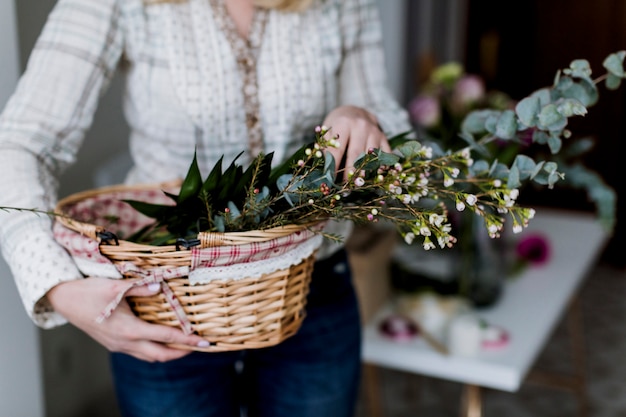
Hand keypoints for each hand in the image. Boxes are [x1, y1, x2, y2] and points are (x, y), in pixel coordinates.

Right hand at [46, 277, 208, 361]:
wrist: (64, 300)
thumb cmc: (89, 292)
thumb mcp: (117, 287)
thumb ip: (142, 287)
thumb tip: (160, 286)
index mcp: (129, 330)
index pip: (166, 338)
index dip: (187, 340)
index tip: (204, 342)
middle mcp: (125, 343)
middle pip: (160, 355)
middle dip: (182, 353)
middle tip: (199, 346)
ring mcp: (118, 346)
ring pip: (149, 356)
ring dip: (168, 353)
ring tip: (184, 345)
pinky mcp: (113, 344)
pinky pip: (139, 353)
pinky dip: (154, 350)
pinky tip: (160, 341)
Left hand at [322, 105, 389, 180]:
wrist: (355, 111)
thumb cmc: (337, 124)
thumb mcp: (328, 130)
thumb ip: (326, 147)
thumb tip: (323, 171)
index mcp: (344, 123)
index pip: (338, 149)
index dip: (333, 166)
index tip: (329, 181)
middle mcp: (361, 126)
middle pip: (356, 155)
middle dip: (350, 173)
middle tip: (345, 189)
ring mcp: (375, 132)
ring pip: (371, 157)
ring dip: (365, 174)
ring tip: (357, 186)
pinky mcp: (384, 138)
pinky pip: (384, 156)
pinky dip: (380, 168)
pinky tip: (374, 179)